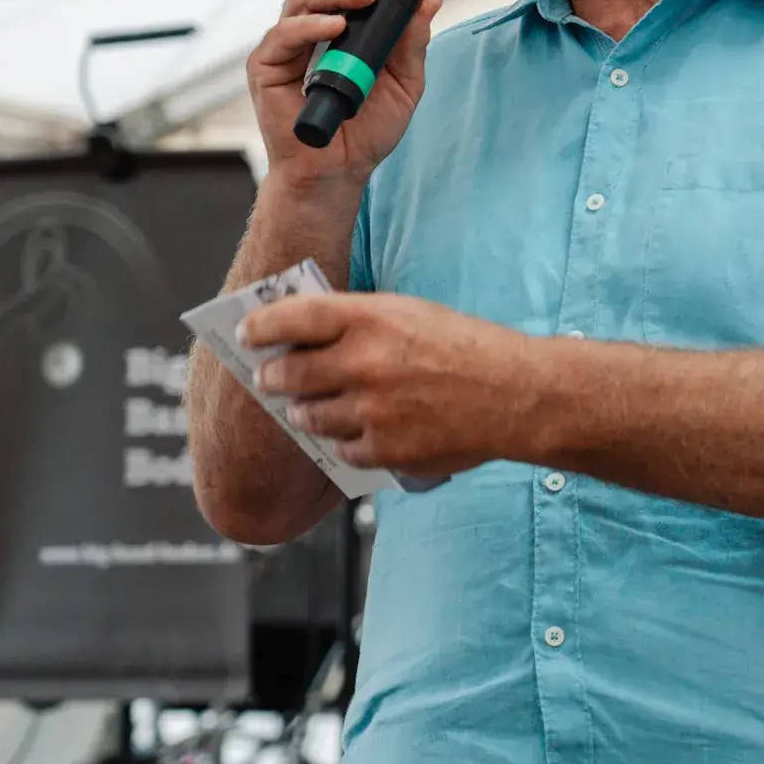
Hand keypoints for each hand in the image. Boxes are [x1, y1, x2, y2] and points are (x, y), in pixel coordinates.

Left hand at [240, 292, 551, 477]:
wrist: (517, 396)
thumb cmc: (468, 348)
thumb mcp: (411, 314)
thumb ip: (359, 322)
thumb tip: (307, 335)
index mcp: (369, 319)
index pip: (292, 318)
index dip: (261, 326)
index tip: (247, 334)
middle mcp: (363, 363)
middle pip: (289, 373)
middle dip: (272, 377)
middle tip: (268, 378)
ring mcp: (371, 411)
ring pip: (309, 416)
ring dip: (303, 412)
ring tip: (306, 409)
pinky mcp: (385, 449)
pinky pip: (341, 449)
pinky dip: (342, 442)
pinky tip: (354, 432)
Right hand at [247, 0, 443, 189]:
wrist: (337, 174)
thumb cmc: (365, 129)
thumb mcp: (404, 83)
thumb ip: (412, 41)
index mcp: (342, 20)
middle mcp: (311, 23)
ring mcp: (286, 43)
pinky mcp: (266, 67)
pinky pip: (284, 36)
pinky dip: (310, 26)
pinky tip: (335, 25)